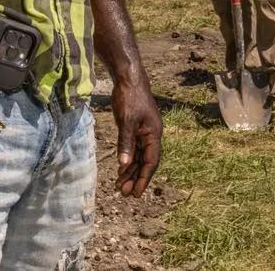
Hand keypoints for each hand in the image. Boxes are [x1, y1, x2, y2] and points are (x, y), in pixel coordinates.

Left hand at [112, 79, 161, 196]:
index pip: (151, 162)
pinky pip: (133, 148)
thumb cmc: (130, 97)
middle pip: (145, 162)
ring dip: (130, 171)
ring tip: (120, 186)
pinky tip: (121, 170)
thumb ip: (126, 143)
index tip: (137, 194)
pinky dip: (127, 159)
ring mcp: (144, 131)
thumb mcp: (126, 121)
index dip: (144, 179)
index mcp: (154, 134)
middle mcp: (151, 135)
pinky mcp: (136, 127)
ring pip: (138, 156)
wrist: (128, 78)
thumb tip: (124, 165)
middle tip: (124, 194)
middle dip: (135, 178)